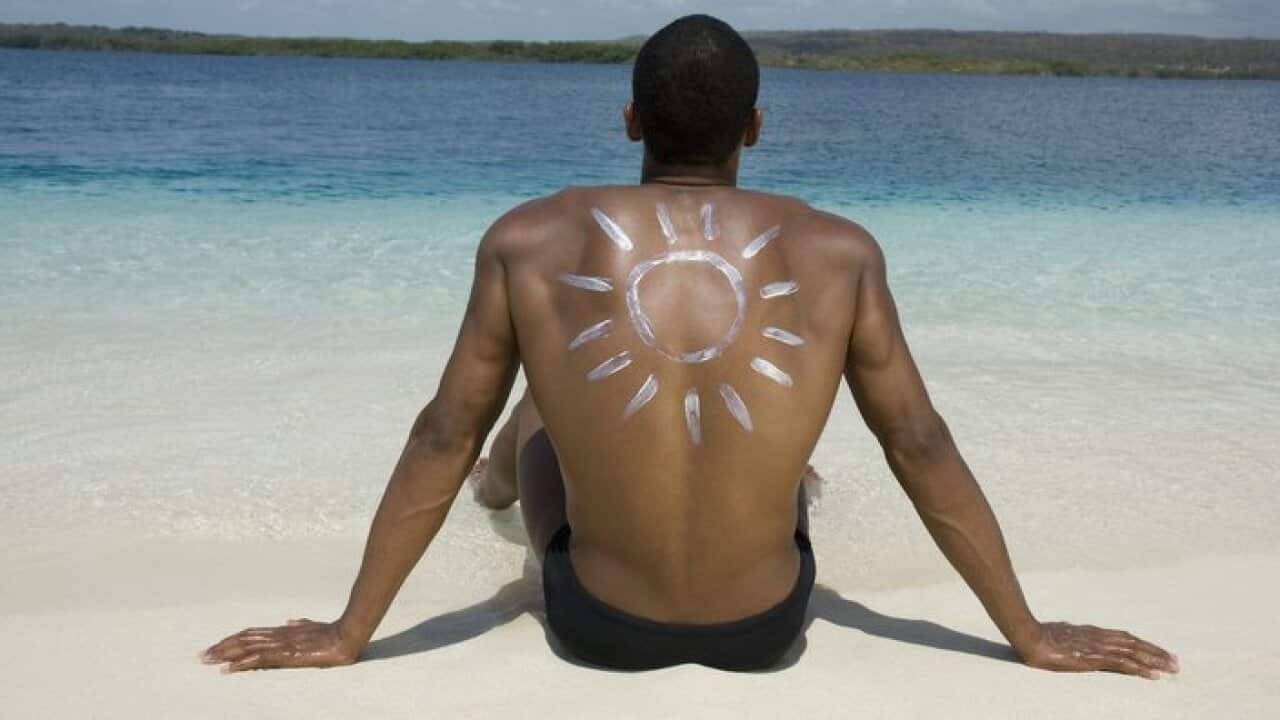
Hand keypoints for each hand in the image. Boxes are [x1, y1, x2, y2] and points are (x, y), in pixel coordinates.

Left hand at [201, 618, 359, 672]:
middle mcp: (277, 635)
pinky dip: (241, 664)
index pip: (251, 633)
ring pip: (245, 647)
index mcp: (282, 631)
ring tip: (207, 661)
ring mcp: (280, 644)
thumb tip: (290, 621)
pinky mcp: (286, 654)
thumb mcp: (313, 626)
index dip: (232, 639)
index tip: (217, 645)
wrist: (345, 636)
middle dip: (220, 647)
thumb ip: (301, 624)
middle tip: (202, 655)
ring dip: (224, 654)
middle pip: (242, 639)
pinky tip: (228, 669)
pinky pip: (258, 659)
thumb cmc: (332, 632)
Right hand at [1017, 621, 1179, 678]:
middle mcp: (1101, 637)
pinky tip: (1153, 675)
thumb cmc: (1042, 635)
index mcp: (1094, 632)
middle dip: (1157, 653)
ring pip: (1134, 652)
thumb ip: (1071, 633)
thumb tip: (1070, 631)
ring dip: (1155, 661)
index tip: (1158, 651)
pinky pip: (1123, 664)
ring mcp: (1099, 647)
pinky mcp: (1095, 658)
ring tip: (1172, 669)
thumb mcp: (1061, 632)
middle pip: (1136, 643)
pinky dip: (1140, 669)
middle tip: (1175, 662)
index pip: (1126, 637)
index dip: (1144, 644)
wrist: (1032, 637)